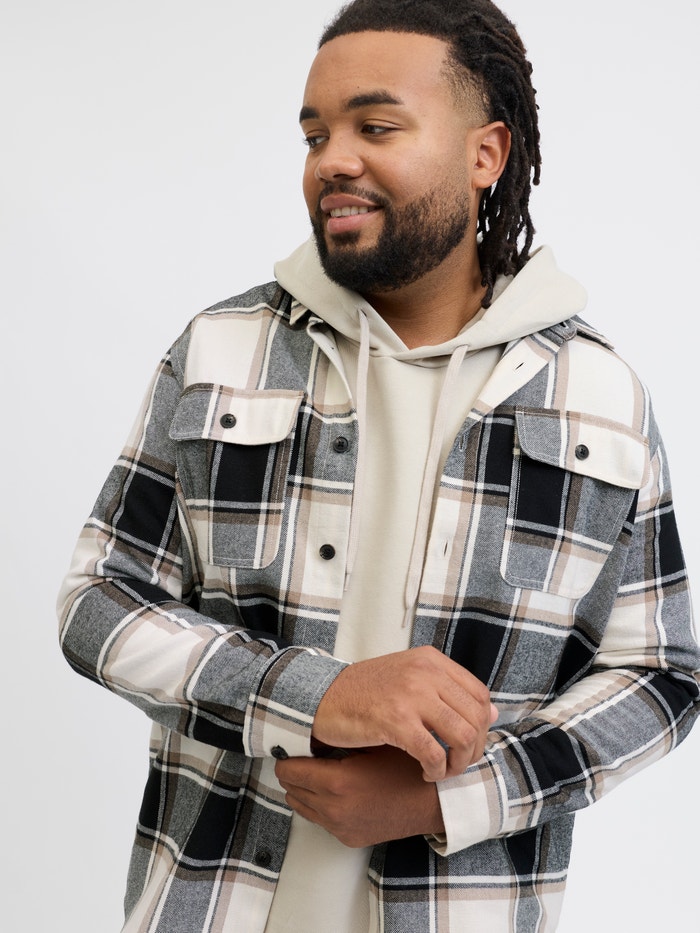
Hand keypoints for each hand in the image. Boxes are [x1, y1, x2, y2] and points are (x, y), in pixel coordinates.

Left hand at [275, 746, 444, 847]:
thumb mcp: (373, 743)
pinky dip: (319, 803)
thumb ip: (339, 739)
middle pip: (290, 789)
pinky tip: (337, 788)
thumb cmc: (408, 767)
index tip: (293, 744)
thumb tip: (311, 729)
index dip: (288, 754)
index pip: (288, 771)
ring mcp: (340, 827)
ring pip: (300, 806)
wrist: (434, 802)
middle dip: (294, 771)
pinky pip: (319, 819)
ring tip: (321, 769)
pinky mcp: (348, 838)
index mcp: (338, 782)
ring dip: (304, 788)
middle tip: (305, 753)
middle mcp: (334, 809)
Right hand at [313, 646, 496, 781]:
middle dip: (474, 749)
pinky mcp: (395, 720)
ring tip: (443, 771)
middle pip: (475, 717)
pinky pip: (433, 753)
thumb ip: (447, 690)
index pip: (479, 694)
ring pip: (462, 736)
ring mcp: (410, 695)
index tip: (470, 743)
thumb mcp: (409, 677)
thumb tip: (492, 714)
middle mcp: (425, 672)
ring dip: (459, 763)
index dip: (482, 725)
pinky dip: (436, 771)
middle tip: (458, 763)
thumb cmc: (365, 692)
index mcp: (430, 660)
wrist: (322, 697)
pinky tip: (425, 774)